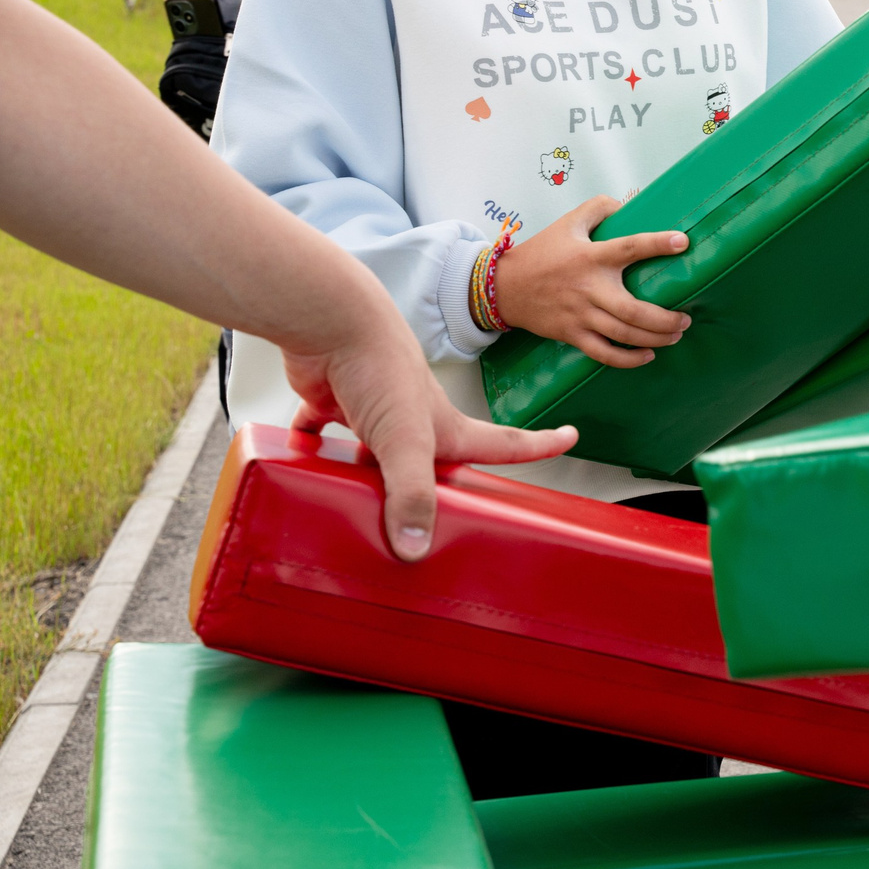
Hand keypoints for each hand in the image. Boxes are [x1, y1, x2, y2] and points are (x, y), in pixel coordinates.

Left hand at [283, 293, 577, 560]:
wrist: (332, 321)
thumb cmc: (380, 365)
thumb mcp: (405, 440)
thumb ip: (411, 494)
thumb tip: (416, 547)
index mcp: (444, 427)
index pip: (503, 441)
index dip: (539, 444)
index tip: (568, 437)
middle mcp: (414, 418)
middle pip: (437, 454)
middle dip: (447, 473)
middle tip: (455, 498)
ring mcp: (373, 408)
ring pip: (376, 447)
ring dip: (371, 469)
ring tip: (363, 500)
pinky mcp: (332, 399)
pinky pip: (320, 426)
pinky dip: (311, 441)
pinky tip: (300, 455)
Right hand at [496, 196, 691, 367]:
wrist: (503, 287)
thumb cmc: (541, 253)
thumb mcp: (567, 222)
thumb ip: (599, 208)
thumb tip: (629, 204)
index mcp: (591, 257)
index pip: (629, 247)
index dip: (657, 243)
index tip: (683, 241)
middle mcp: (589, 288)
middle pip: (633, 310)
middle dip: (665, 319)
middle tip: (686, 318)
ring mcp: (580, 315)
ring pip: (623, 334)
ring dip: (655, 338)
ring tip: (676, 334)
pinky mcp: (572, 334)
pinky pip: (604, 353)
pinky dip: (628, 359)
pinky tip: (648, 355)